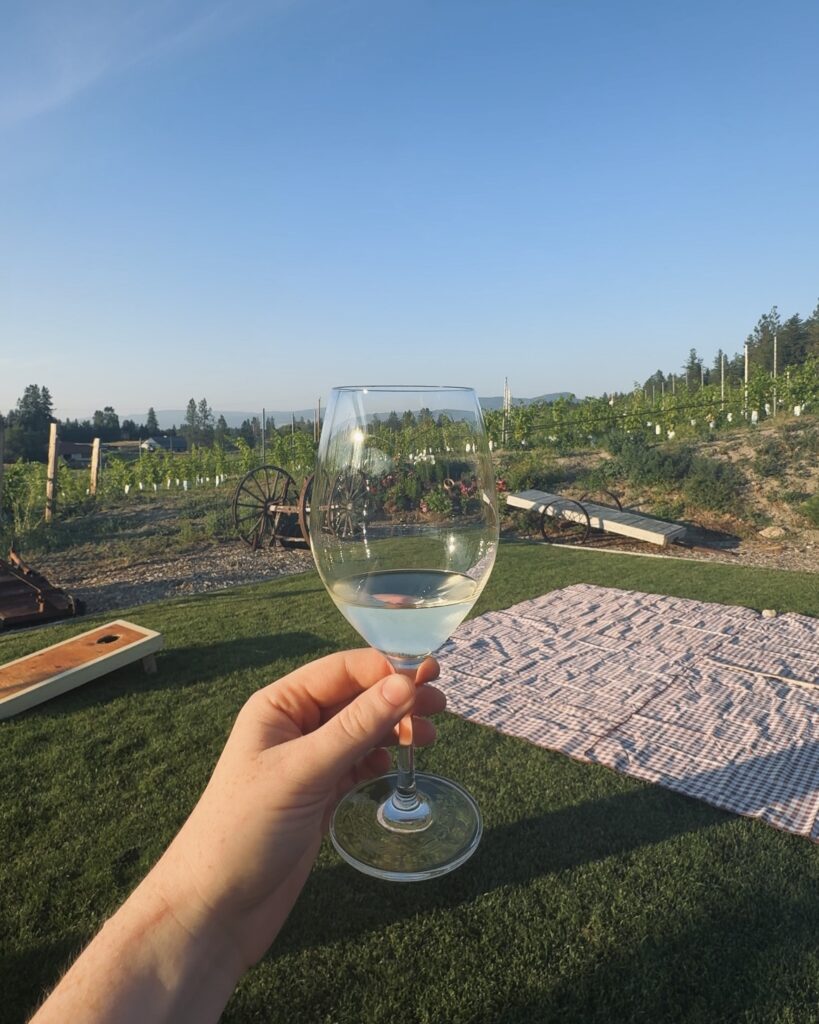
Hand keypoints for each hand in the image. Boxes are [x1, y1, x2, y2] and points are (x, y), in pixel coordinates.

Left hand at [151, 649, 444, 969]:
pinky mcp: (319, 795)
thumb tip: (405, 683)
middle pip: (356, 698)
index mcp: (279, 706)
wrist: (216, 909)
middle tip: (440, 707)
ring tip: (429, 737)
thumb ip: (355, 727)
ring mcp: (308, 762)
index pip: (342, 670)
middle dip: (397, 698)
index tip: (430, 677)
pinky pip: (358, 764)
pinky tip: (396, 764)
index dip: (386, 669)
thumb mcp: (302, 772)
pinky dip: (380, 759)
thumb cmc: (244, 829)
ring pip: (361, 731)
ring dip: (394, 728)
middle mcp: (294, 726)